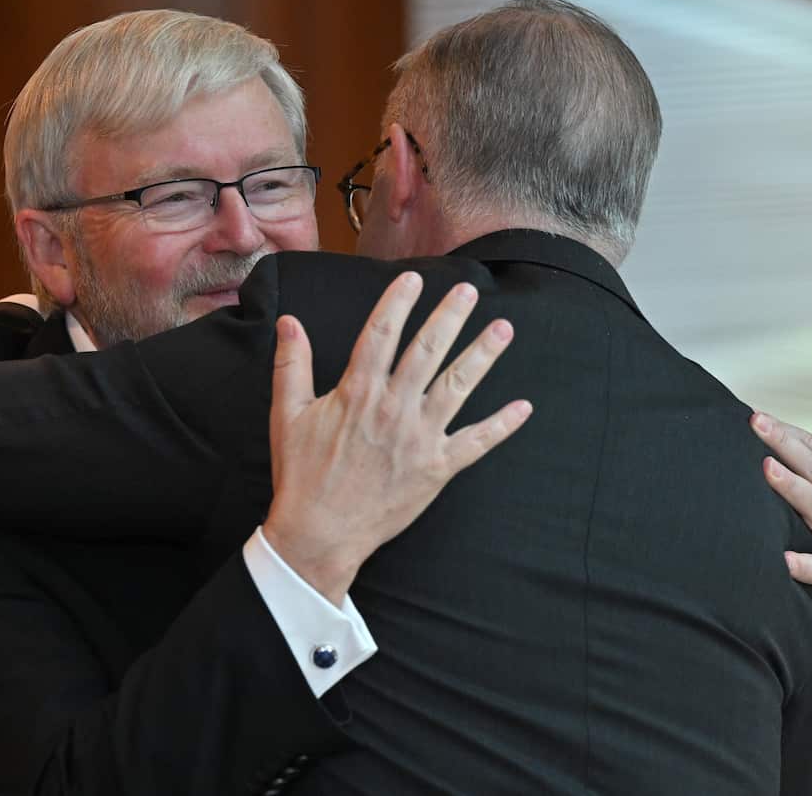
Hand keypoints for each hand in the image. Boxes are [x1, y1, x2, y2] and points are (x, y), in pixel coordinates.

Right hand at [265, 272, 531, 604]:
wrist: (320, 532)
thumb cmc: (302, 475)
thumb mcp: (287, 415)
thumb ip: (291, 365)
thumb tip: (289, 322)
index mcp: (357, 392)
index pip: (382, 334)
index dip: (398, 303)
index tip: (413, 278)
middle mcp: (393, 408)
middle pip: (427, 350)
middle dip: (450, 317)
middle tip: (469, 290)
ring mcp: (419, 438)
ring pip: (458, 386)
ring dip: (483, 355)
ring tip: (503, 329)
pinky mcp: (436, 468)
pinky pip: (475, 443)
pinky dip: (501, 426)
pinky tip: (523, 407)